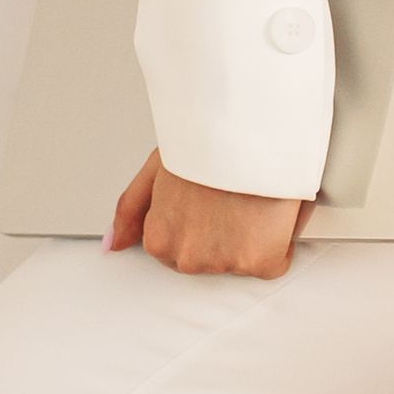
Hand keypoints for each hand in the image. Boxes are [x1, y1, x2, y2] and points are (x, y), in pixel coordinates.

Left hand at [106, 151, 306, 277]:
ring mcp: (223, 262)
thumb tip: (114, 244)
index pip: (177, 252)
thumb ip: (131, 210)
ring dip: (250, 240)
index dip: (198, 225)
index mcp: (159, 239)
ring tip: (249, 200)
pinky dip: (279, 242)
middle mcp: (188, 258)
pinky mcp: (258, 262)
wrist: (247, 130)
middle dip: (221, 236)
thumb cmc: (206, 142)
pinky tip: (270, 212)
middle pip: (209, 260)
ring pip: (241, 262)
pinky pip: (273, 263)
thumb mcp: (155, 170)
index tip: (208, 204)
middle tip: (229, 199)